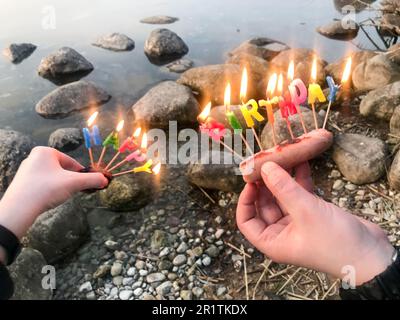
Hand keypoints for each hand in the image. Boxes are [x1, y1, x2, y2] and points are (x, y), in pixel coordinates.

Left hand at [0, 147, 107, 238]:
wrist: (19, 208)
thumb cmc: (47, 189)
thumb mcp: (74, 183)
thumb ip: (92, 180)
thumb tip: (106, 180)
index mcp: (45, 152)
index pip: (71, 162)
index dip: (81, 173)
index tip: (87, 184)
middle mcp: (34, 157)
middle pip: (62, 169)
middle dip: (71, 180)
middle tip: (75, 191)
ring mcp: (26, 170)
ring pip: (53, 177)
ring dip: (61, 185)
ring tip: (61, 196)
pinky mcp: (22, 182)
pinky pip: (43, 183)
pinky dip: (50, 190)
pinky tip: (50, 199)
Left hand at [236, 161, 394, 285]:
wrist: (371, 254)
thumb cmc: (335, 241)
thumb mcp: (305, 211)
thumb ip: (283, 188)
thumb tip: (265, 167)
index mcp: (272, 241)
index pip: (246, 221)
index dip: (244, 201)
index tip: (250, 181)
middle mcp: (281, 233)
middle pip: (263, 205)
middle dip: (264, 185)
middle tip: (265, 164)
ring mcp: (297, 223)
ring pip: (282, 197)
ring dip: (282, 179)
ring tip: (282, 159)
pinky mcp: (312, 214)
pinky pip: (300, 194)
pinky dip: (300, 180)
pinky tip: (301, 163)